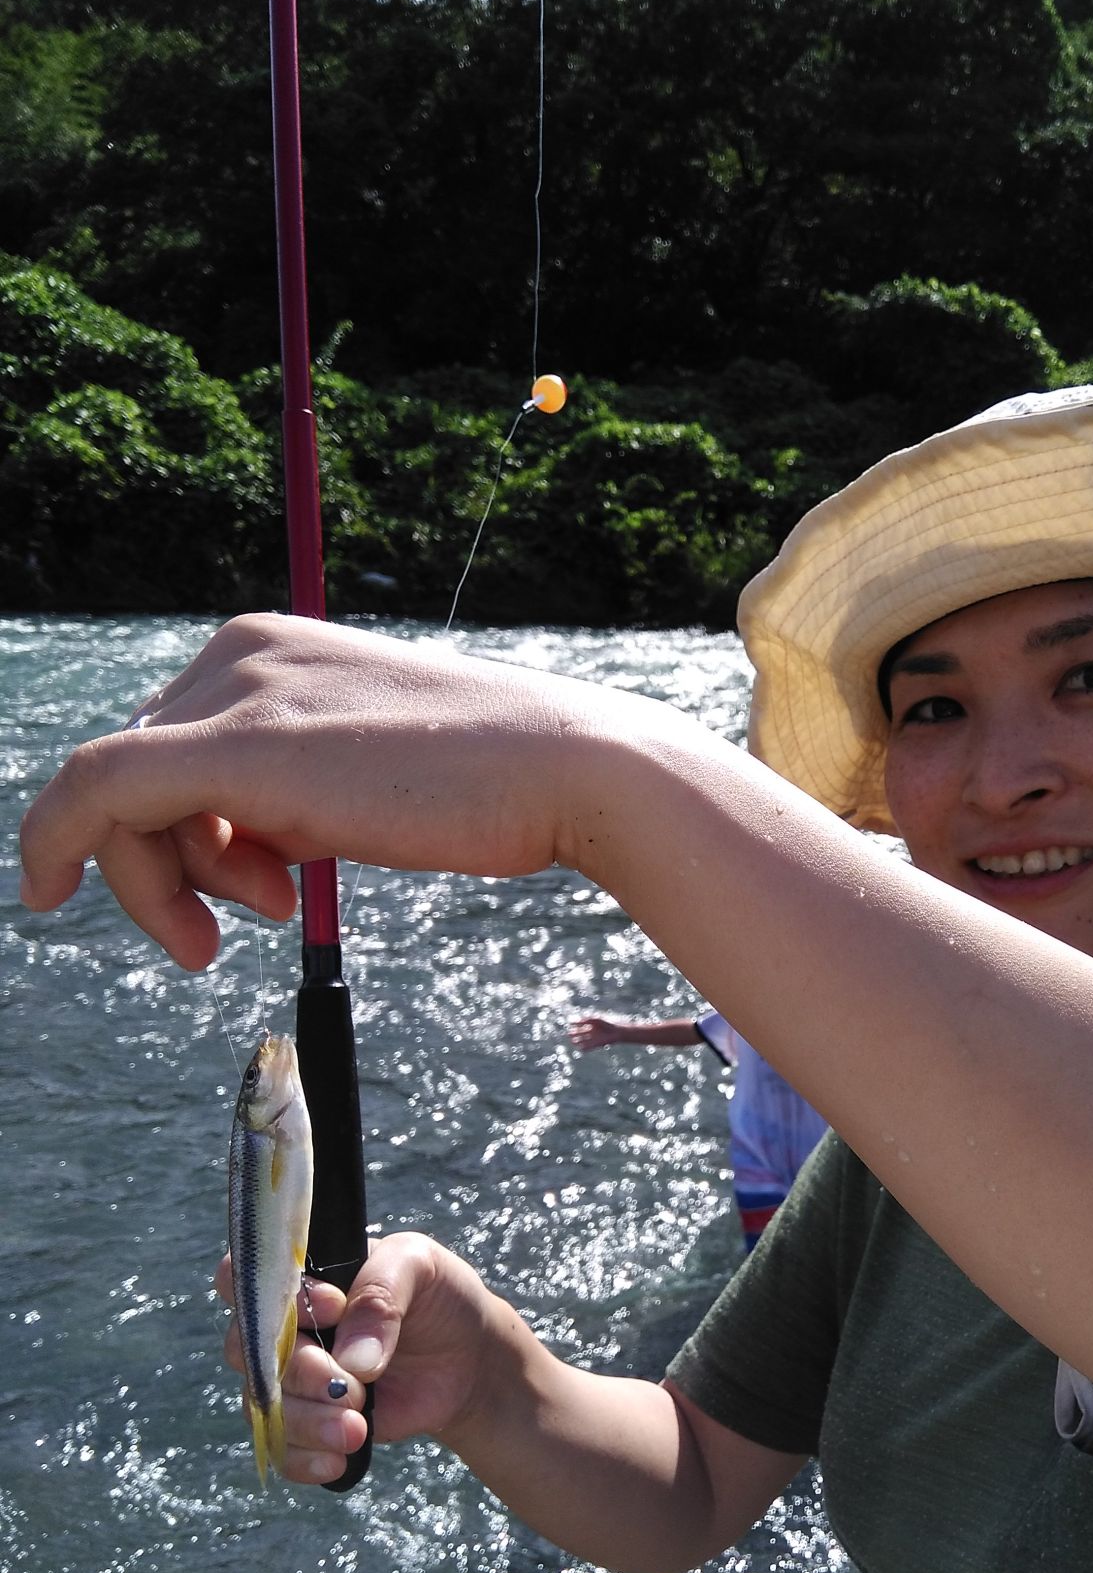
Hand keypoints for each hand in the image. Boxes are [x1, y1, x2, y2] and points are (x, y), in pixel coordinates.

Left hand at [18, 613, 624, 968]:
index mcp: (272, 648)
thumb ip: (289, 796)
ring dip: (167, 879)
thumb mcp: (364, 781)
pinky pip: (98, 792)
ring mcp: (237, 693)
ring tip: (270, 906)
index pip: (174, 744)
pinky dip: (57, 843)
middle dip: (172, 860)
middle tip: (237, 924)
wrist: (560, 771)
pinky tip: (46, 891)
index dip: (184, 832)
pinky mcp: (233, 746)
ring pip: (118, 793)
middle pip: (140, 768)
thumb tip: (234, 851)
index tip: (235, 898)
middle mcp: (242, 651)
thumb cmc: (486, 787)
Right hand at [217, 1232, 506, 1485]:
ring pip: (263, 1404)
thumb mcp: (419, 1267)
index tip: (333, 1309)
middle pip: (249, 1350)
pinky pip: (281, 1447)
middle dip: (300, 1372)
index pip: (251, 1276)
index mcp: (304, 1274)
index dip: (275, 1298)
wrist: (470, 1358)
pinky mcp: (310, 1421)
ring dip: (307, 1421)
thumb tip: (352, 1362)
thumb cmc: (437, 1296)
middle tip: (350, 1385)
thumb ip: (381, 1296)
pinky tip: (339, 1460)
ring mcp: (295, 1376)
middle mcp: (286, 1326)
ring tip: (358, 1428)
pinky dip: (303, 1458)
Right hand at [569, 1016, 623, 1051]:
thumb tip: (573, 1020)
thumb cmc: (606, 1024)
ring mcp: (592, 1038)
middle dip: (574, 1034)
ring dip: (577, 1042)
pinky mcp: (595, 1045)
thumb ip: (584, 1020)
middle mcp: (590, 1031)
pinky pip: (587, 1048)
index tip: (570, 1025)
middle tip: (570, 1034)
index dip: (574, 1025)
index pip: (578, 1025)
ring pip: (581, 1041)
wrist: (616, 1032)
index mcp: (589, 1024)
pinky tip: (581, 1048)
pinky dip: (584, 1048)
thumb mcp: (594, 1020)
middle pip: (578, 1033)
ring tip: (574, 1041)